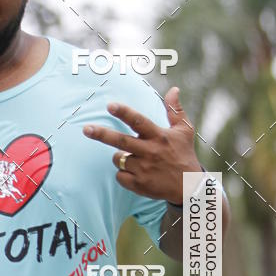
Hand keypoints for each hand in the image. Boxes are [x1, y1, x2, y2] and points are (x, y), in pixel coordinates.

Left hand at [82, 86, 200, 204]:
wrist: (188, 187)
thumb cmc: (184, 154)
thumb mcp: (184, 131)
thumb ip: (175, 110)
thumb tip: (174, 89)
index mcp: (159, 136)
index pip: (139, 121)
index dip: (124, 113)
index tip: (110, 105)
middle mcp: (150, 152)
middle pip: (121, 141)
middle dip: (101, 134)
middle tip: (86, 129)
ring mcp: (143, 169)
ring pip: (118, 158)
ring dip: (120, 156)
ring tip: (135, 159)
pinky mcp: (139, 184)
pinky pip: (119, 176)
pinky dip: (123, 173)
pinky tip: (135, 173)